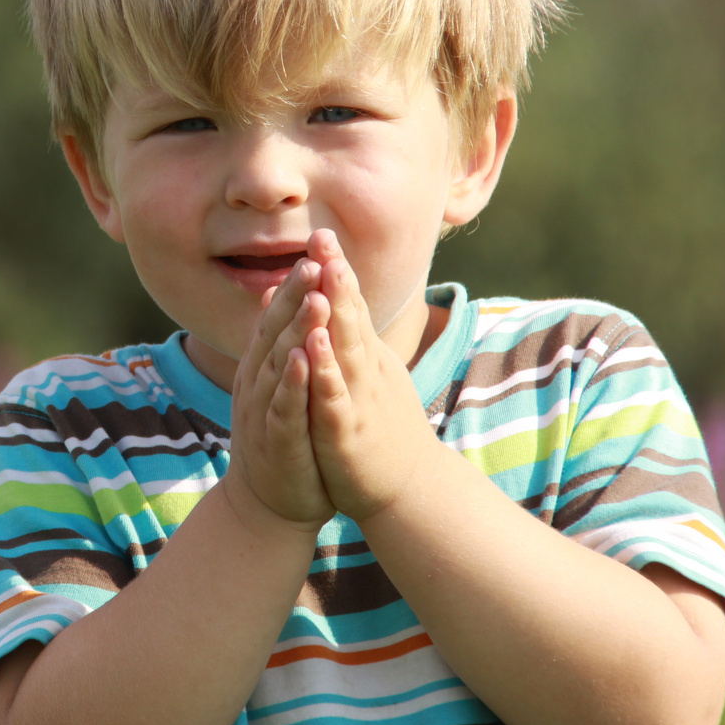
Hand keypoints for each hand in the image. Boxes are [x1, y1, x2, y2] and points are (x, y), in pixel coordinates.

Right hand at [224, 257, 336, 533]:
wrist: (270, 504)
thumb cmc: (285, 438)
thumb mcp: (281, 384)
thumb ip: (280, 341)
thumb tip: (278, 296)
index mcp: (264, 366)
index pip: (278, 316)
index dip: (296, 284)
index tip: (315, 249)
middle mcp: (258, 382)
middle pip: (275, 331)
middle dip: (295, 296)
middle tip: (312, 260)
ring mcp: (263, 410)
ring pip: (278, 364)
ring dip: (295, 331)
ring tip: (314, 300)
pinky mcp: (275, 441)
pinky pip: (283, 408)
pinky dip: (292, 383)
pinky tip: (303, 361)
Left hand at [303, 229, 442, 522]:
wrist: (410, 492)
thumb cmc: (383, 430)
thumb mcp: (368, 380)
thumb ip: (350, 344)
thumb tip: (333, 306)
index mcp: (368, 360)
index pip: (351, 307)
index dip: (337, 270)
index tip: (322, 232)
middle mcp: (368, 372)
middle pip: (351, 317)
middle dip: (336, 277)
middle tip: (323, 236)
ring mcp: (361, 400)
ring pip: (346, 352)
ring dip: (335, 316)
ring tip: (323, 279)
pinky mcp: (348, 432)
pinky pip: (334, 397)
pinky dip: (324, 371)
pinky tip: (314, 347)